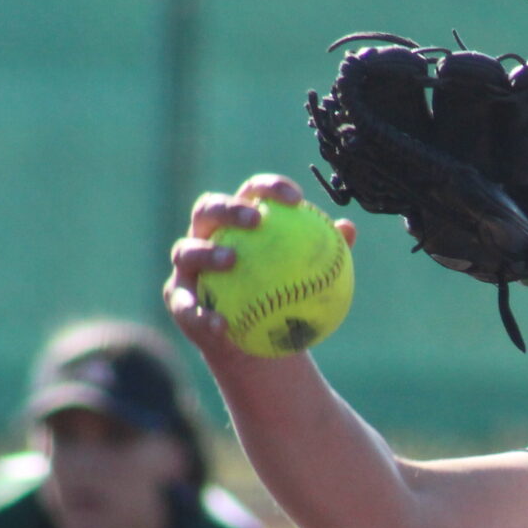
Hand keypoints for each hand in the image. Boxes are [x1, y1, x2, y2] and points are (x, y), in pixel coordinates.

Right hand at [164, 175, 356, 370]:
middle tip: (256, 219)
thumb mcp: (308, 279)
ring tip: (232, 260)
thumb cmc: (284, 298)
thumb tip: (349, 228)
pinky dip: (201, 315)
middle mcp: (206, 236)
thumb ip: (325, 253)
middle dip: (228, 208)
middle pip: (208, 209)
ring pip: (186, 251)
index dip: (269, 187)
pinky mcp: (177, 298)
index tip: (295, 198)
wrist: (254, 339)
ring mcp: (187, 267)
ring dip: (207, 253)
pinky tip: (221, 325)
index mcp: (237, 221)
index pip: (251, 192)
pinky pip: (186, 306)